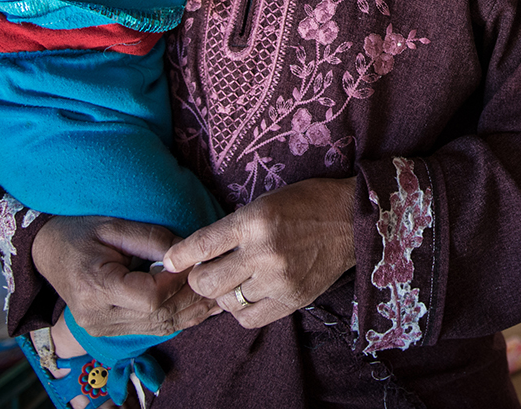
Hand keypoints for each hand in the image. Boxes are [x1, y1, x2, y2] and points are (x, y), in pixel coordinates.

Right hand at [31, 216, 219, 338]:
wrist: (47, 251)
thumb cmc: (80, 231)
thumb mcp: (115, 226)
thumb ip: (153, 239)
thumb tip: (190, 252)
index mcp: (96, 287)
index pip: (150, 296)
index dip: (178, 282)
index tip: (197, 262)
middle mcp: (97, 317)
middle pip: (158, 317)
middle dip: (192, 299)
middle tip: (218, 279)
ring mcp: (101, 329)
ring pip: (158, 328)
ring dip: (191, 313)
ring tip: (218, 295)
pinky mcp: (109, 331)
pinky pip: (151, 329)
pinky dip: (177, 318)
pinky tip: (199, 307)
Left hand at [162, 177, 356, 329]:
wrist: (351, 219)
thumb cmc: (306, 202)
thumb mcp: (265, 202)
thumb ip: (232, 228)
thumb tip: (198, 254)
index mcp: (254, 220)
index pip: (202, 244)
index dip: (179, 256)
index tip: (169, 261)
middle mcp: (264, 252)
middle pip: (208, 281)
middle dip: (198, 279)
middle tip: (203, 271)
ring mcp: (279, 280)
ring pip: (226, 302)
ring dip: (221, 294)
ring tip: (230, 281)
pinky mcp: (292, 300)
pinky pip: (249, 318)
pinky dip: (240, 310)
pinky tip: (246, 295)